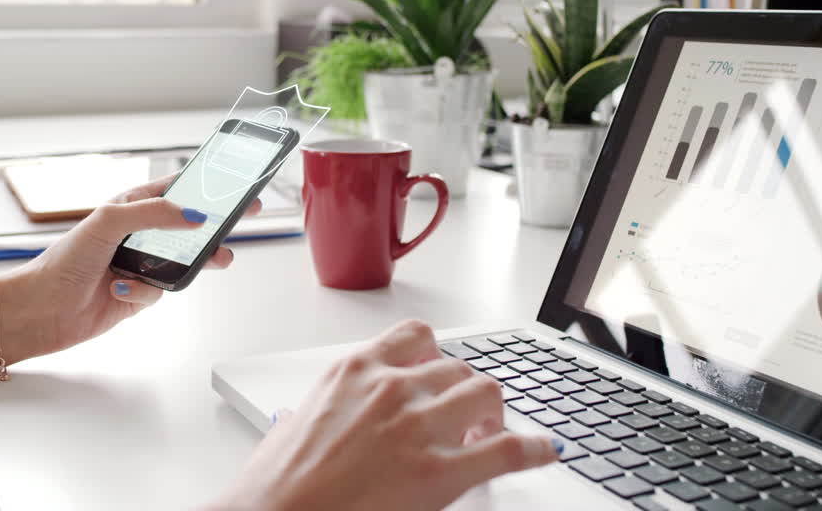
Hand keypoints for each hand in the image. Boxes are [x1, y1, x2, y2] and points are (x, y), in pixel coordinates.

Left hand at [14, 175, 260, 356]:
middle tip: (241, 219)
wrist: (40, 309)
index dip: (202, 187)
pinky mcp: (138, 295)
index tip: (231, 185)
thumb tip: (194, 216)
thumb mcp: (110, 221)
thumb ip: (155, 214)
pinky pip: (160, 291)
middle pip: (186, 227)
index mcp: (128, 207)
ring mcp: (138, 265)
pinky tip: (119, 289)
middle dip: (212, 225)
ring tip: (218, 259)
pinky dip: (144, 292)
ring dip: (195, 262)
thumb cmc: (64, 260)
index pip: (173, 191)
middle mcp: (136, 235)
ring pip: (181, 261)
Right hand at [214, 320, 560, 510]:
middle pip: (456, 367)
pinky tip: (545, 451)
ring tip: (490, 433)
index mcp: (355, 371)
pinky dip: (534, 448)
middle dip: (464, 390)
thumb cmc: (276, 485)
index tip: (440, 370)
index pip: (416, 337)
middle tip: (465, 415)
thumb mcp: (295, 421)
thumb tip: (330, 415)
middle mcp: (392, 387)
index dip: (436, 356)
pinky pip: (508, 449)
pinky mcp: (442, 471)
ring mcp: (419, 426)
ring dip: (492, 412)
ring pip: (485, 393)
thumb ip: (330, 406)